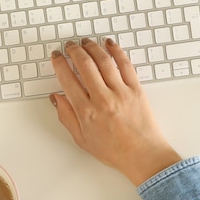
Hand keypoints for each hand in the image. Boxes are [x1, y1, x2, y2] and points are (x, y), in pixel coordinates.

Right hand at [50, 38, 181, 185]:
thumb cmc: (115, 151)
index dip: (59, 63)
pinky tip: (109, 44)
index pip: (67, 79)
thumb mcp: (82, 139)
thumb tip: (56, 98)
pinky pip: (125, 64)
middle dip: (74, 50)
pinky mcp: (136, 89)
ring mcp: (120, 92)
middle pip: (84, 64)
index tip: (56, 56)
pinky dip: (116, 51)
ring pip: (103, 61)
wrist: (143, 156)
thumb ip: (67, 116)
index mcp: (86, 111)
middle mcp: (102, 99)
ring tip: (86, 42)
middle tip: (70, 46)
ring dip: (92, 47)